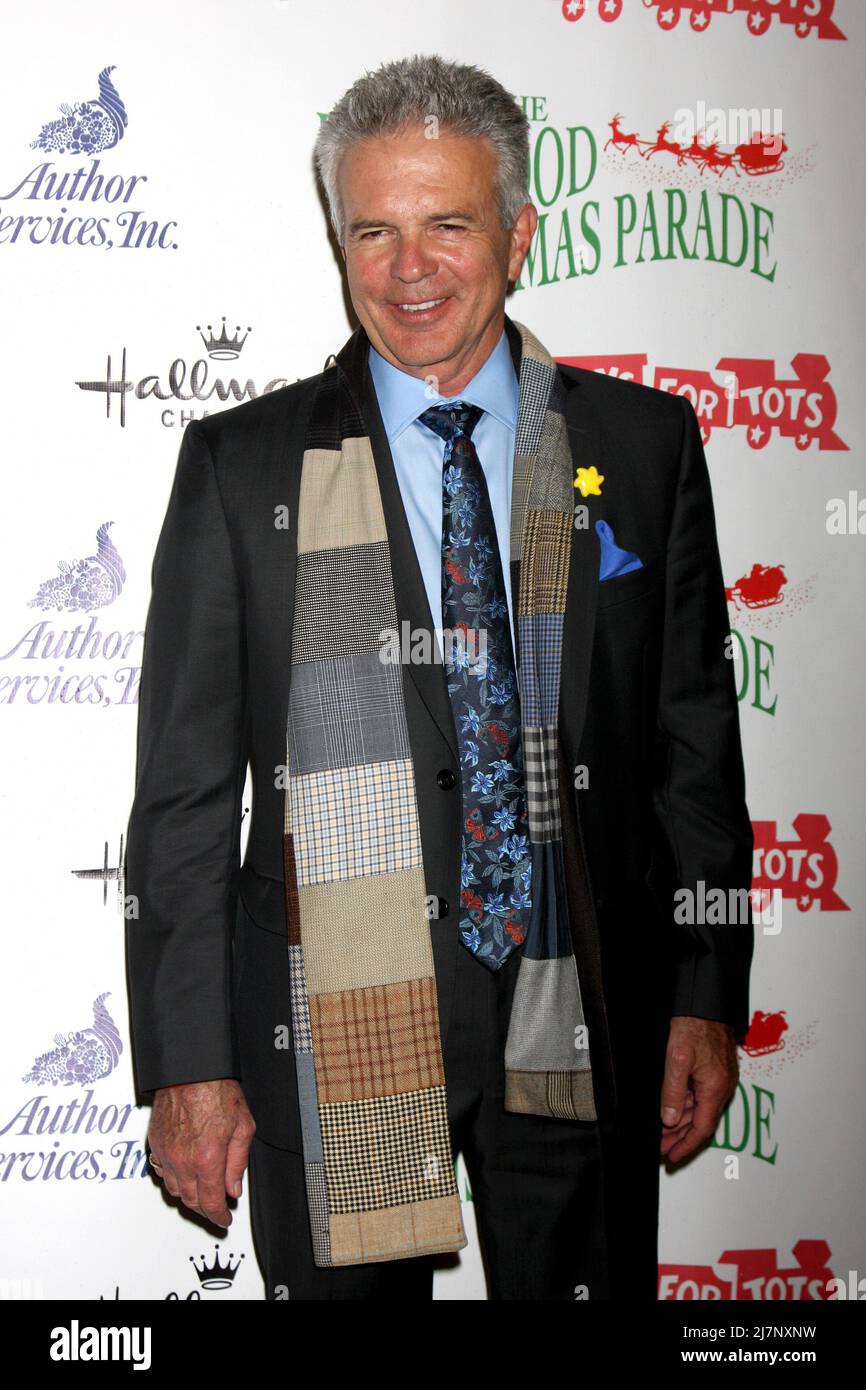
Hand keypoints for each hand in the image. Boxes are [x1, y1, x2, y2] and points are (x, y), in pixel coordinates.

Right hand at [147, 1078, 255, 1227]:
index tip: (224, 1219)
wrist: (191, 1070)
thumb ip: (238, 1162)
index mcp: (207, 1158)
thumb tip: (233, 1187)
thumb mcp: (243, 1126)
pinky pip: (161, 1172)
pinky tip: (183, 1174)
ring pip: (174, 1190)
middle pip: (191, 1201)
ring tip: (201, 1193)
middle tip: (215, 1208)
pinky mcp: (155, 1143)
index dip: (219, 1216)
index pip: (211, 1202)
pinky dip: (173, 1179)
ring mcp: (166, 1153)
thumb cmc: (217, 1090)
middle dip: (205, 1209)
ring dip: (188, 1196)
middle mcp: (183, 1160)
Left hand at [660, 1016, 737, 1163]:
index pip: (702, 1129)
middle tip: (660, 1148)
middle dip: (680, 1137)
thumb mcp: (677, 1059)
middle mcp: (722, 1087)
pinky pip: (700, 1095)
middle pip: (700, 1122)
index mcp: (715, 1088)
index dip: (686, 1146)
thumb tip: (669, 1120)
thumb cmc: (694, 1025)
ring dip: (681, 1123)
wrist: (706, 1002)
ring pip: (699, 1109)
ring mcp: (720, 1079)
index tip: (671, 1157)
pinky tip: (672, 1110)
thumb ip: (673, 1091)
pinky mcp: (715, 1070)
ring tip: (662, 1133)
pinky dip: (686, 1106)